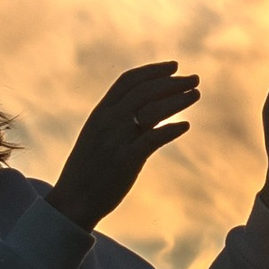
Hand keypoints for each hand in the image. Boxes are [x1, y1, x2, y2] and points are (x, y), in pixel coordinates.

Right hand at [50, 62, 199, 230]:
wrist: (72, 201)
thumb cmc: (86, 169)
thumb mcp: (96, 136)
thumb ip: (116, 120)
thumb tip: (144, 109)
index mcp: (100, 113)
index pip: (128, 81)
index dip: (153, 70)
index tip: (174, 66)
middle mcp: (108, 121)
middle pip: (145, 91)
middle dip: (172, 82)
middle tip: (195, 78)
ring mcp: (117, 140)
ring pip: (152, 110)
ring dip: (178, 99)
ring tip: (196, 93)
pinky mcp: (126, 161)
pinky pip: (153, 139)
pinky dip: (171, 130)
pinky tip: (185, 126)